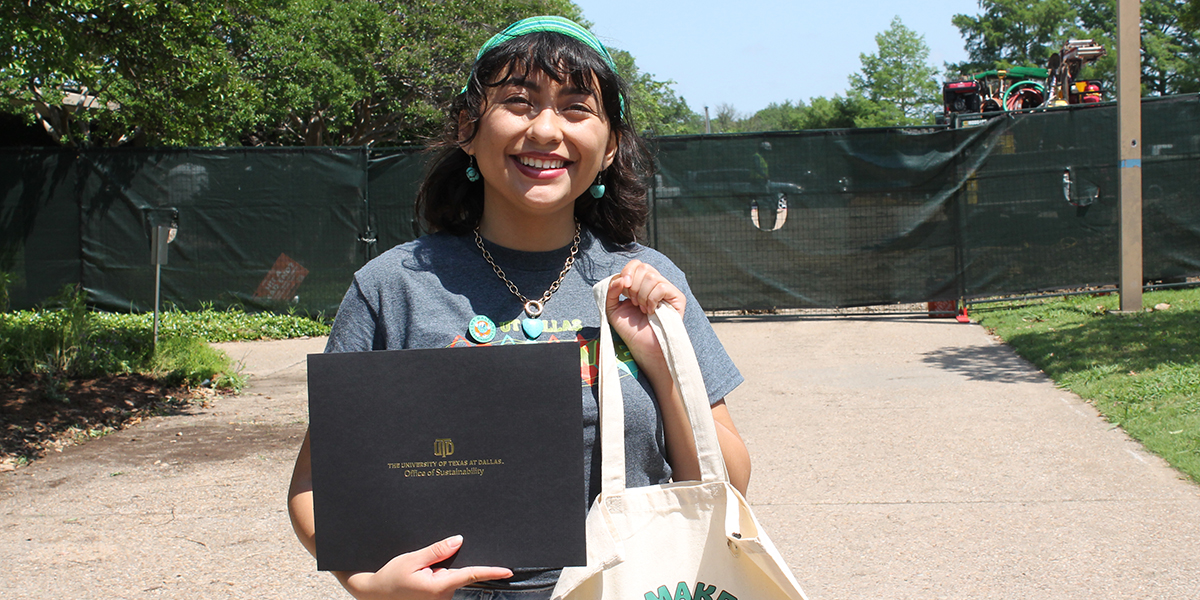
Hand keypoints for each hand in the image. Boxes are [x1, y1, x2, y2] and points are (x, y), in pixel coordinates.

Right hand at [337, 535, 511, 599]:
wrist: (375, 594)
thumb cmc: (391, 577)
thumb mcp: (412, 559)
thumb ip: (437, 551)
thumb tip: (458, 540)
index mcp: (439, 586)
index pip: (471, 575)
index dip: (491, 571)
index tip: (508, 570)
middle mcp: (443, 596)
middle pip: (461, 573)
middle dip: (452, 562)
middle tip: (426, 563)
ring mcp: (440, 599)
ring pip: (452, 577)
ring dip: (442, 569)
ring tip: (418, 570)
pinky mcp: (436, 598)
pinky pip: (445, 582)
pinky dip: (439, 574)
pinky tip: (422, 573)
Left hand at [604, 260, 685, 374]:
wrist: (644, 347)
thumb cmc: (630, 330)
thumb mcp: (613, 308)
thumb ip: (611, 291)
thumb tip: (621, 278)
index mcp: (641, 283)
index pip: (636, 264)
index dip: (627, 272)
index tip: (623, 289)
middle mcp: (655, 283)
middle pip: (643, 267)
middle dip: (633, 287)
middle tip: (634, 304)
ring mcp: (667, 289)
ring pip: (652, 277)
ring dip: (642, 296)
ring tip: (643, 310)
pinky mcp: (677, 297)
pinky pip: (662, 286)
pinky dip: (652, 299)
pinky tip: (652, 311)